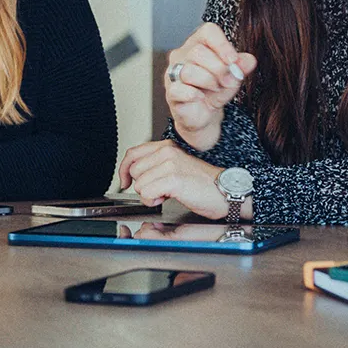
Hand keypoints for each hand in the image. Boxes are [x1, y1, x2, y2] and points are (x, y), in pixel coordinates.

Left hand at [116, 140, 240, 220]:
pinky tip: (167, 198)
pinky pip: (147, 193)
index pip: (132, 153)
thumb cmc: (202, 183)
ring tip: (166, 194)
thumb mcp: (176, 167)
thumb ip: (156, 166)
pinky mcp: (173, 178)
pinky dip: (154, 201)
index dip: (123, 170)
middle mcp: (167, 151)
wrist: (224, 191)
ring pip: (139, 184)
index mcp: (166, 146)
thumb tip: (132, 177)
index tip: (124, 182)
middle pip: (134, 171)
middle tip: (160, 190)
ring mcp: (170, 164)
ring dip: (149, 195)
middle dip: (143, 185)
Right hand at [165, 23, 255, 151]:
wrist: (205, 114)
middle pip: (198, 51)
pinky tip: (200, 97)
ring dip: (208, 81)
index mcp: (198, 43)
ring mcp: (173, 73)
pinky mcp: (171, 92)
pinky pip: (178, 89)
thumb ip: (241, 67)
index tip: (233, 60)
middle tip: (228, 81)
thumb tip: (250, 60)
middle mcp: (182, 54)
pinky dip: (192, 94)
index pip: (208, 31)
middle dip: (219, 69)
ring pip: (189, 71)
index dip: (222, 44)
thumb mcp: (233, 76)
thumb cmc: (216, 89)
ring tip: (216, 89)